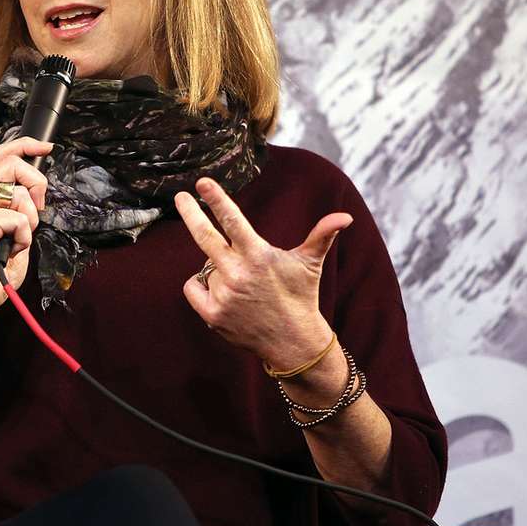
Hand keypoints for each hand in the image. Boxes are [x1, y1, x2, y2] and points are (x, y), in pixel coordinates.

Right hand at [0, 137, 52, 329]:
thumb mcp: (15, 228)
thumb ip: (21, 206)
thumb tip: (37, 188)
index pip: (3, 155)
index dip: (26, 145)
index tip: (47, 147)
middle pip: (14, 163)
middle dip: (37, 183)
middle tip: (38, 209)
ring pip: (20, 193)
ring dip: (30, 221)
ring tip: (15, 239)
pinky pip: (20, 219)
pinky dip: (23, 238)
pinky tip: (9, 250)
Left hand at [173, 177, 351, 368]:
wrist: (293, 343)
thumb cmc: (300, 296)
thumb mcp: (310, 264)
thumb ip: (322, 235)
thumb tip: (346, 216)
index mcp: (259, 256)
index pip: (233, 221)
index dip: (217, 200)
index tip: (202, 182)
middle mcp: (239, 274)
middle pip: (205, 236)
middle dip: (190, 212)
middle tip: (180, 196)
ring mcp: (224, 295)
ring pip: (206, 267)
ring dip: (217, 268)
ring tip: (243, 285)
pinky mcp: (212, 314)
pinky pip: (193, 287)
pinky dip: (201, 286)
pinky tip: (223, 293)